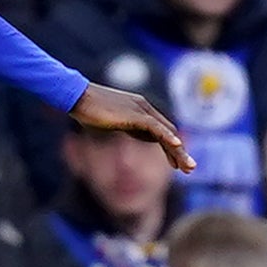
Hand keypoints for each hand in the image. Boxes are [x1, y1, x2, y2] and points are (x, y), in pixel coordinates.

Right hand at [69, 82, 191, 170]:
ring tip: (188, 167)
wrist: (77, 98)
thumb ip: (130, 128)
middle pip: (169, 131)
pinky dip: (167, 137)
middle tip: (189, 169)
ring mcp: (141, 109)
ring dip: (178, 151)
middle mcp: (144, 108)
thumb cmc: (89, 111)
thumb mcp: (113, 124)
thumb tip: (143, 138)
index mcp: (140, 109)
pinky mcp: (135, 113)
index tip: (176, 165)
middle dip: (179, 152)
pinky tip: (177, 147)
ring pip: (167, 131)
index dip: (170, 148)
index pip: (162, 130)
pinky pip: (156, 127)